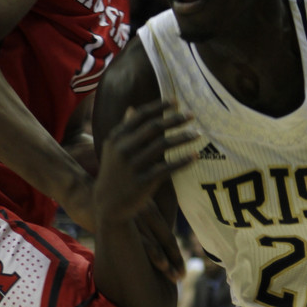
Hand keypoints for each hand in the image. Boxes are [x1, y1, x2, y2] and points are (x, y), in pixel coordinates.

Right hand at [94, 100, 196, 223]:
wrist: (108, 204)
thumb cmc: (115, 172)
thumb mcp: (114, 149)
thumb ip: (125, 129)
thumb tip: (132, 107)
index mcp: (116, 137)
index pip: (140, 116)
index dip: (159, 107)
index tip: (176, 101)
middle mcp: (123, 149)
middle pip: (154, 127)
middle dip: (175, 119)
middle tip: (192, 114)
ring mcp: (132, 166)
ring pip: (162, 145)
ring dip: (182, 137)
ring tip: (198, 133)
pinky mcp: (142, 182)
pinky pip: (167, 168)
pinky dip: (182, 161)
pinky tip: (195, 156)